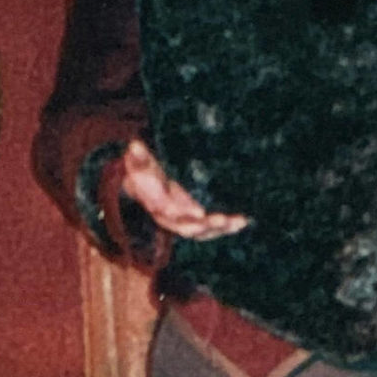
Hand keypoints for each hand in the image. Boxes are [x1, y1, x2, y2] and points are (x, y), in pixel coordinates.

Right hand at [119, 140, 250, 240]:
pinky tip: (242, 222)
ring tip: (239, 221)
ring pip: (201, 230)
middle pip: (186, 226)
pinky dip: (226, 227)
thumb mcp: (139, 161)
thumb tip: (135, 146)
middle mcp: (169, 216)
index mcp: (155, 202)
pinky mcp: (194, 221)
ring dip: (220, 228)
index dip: (184, 212)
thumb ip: (138, 156)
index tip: (200, 213)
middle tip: (223, 219)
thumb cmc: (143, 170)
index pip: (168, 210)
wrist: (142, 184)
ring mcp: (182, 220)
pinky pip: (210, 228)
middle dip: (206, 225)